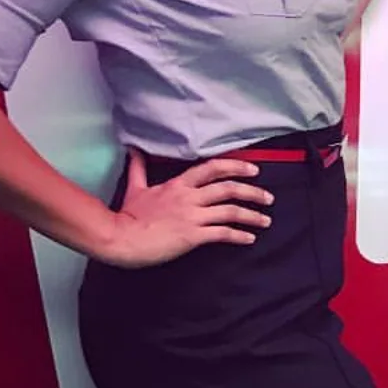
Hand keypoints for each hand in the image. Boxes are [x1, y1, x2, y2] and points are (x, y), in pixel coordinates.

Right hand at [98, 150, 274, 267]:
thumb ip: (139, 168)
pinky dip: (239, 235)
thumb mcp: (135, 187)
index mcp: (179, 184)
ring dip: (252, 215)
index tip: (253, 170)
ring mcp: (192, 216)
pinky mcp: (192, 236)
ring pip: (231, 211)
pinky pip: (222, 233)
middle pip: (229, 189)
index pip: (213, 168)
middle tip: (269, 197)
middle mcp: (189, 197)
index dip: (236, 167)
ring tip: (265, 220)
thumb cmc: (127, 215)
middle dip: (253, 192)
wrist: (119, 238)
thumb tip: (133, 149)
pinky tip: (250, 238)